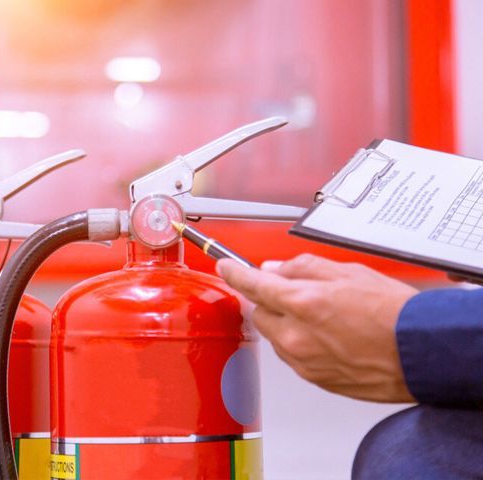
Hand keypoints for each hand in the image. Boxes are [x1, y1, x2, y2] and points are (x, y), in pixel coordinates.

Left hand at [217, 254, 418, 402]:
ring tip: (324, 318)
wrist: (420, 353)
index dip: (234, 272)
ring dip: (286, 323)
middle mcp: (296, 335)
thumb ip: (303, 268)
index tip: (226, 266)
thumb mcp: (348, 272)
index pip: (252, 284)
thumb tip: (274, 269)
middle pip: (260, 313)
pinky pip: (292, 356)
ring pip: (275, 336)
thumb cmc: (392, 313)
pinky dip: (300, 343)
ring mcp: (303, 360)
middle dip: (270, 301)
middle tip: (298, 294)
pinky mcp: (313, 378)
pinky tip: (329, 337)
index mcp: (303, 302)